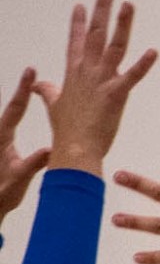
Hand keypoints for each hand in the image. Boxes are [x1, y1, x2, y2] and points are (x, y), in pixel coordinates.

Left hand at [0, 69, 50, 228]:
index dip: (24, 90)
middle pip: (14, 106)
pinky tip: (27, 107)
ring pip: (12, 114)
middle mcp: (0, 134)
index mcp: (2, 137)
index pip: (15, 109)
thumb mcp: (18, 179)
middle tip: (33, 71)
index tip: (31, 73)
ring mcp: (0, 139)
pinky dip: (20, 111)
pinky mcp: (2, 145)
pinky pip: (13, 123)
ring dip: (22, 99)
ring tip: (34, 85)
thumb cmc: (1, 193)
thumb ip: (32, 164)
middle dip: (24, 89)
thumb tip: (50, 151)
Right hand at [36, 0, 157, 175]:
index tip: (81, 4)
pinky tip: (154, 51)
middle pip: (95, 33)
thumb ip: (48, 92)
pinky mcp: (116, 95)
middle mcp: (87, 72)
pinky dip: (143, 64)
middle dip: (102, 8)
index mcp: (74, 74)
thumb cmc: (67, 132)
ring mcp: (101, 81)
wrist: (74, 150)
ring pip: (114, 46)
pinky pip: (132, 76)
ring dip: (122, 24)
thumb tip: (37, 84)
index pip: (76, 41)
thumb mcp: (54, 106)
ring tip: (128, 3)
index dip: (79, 22)